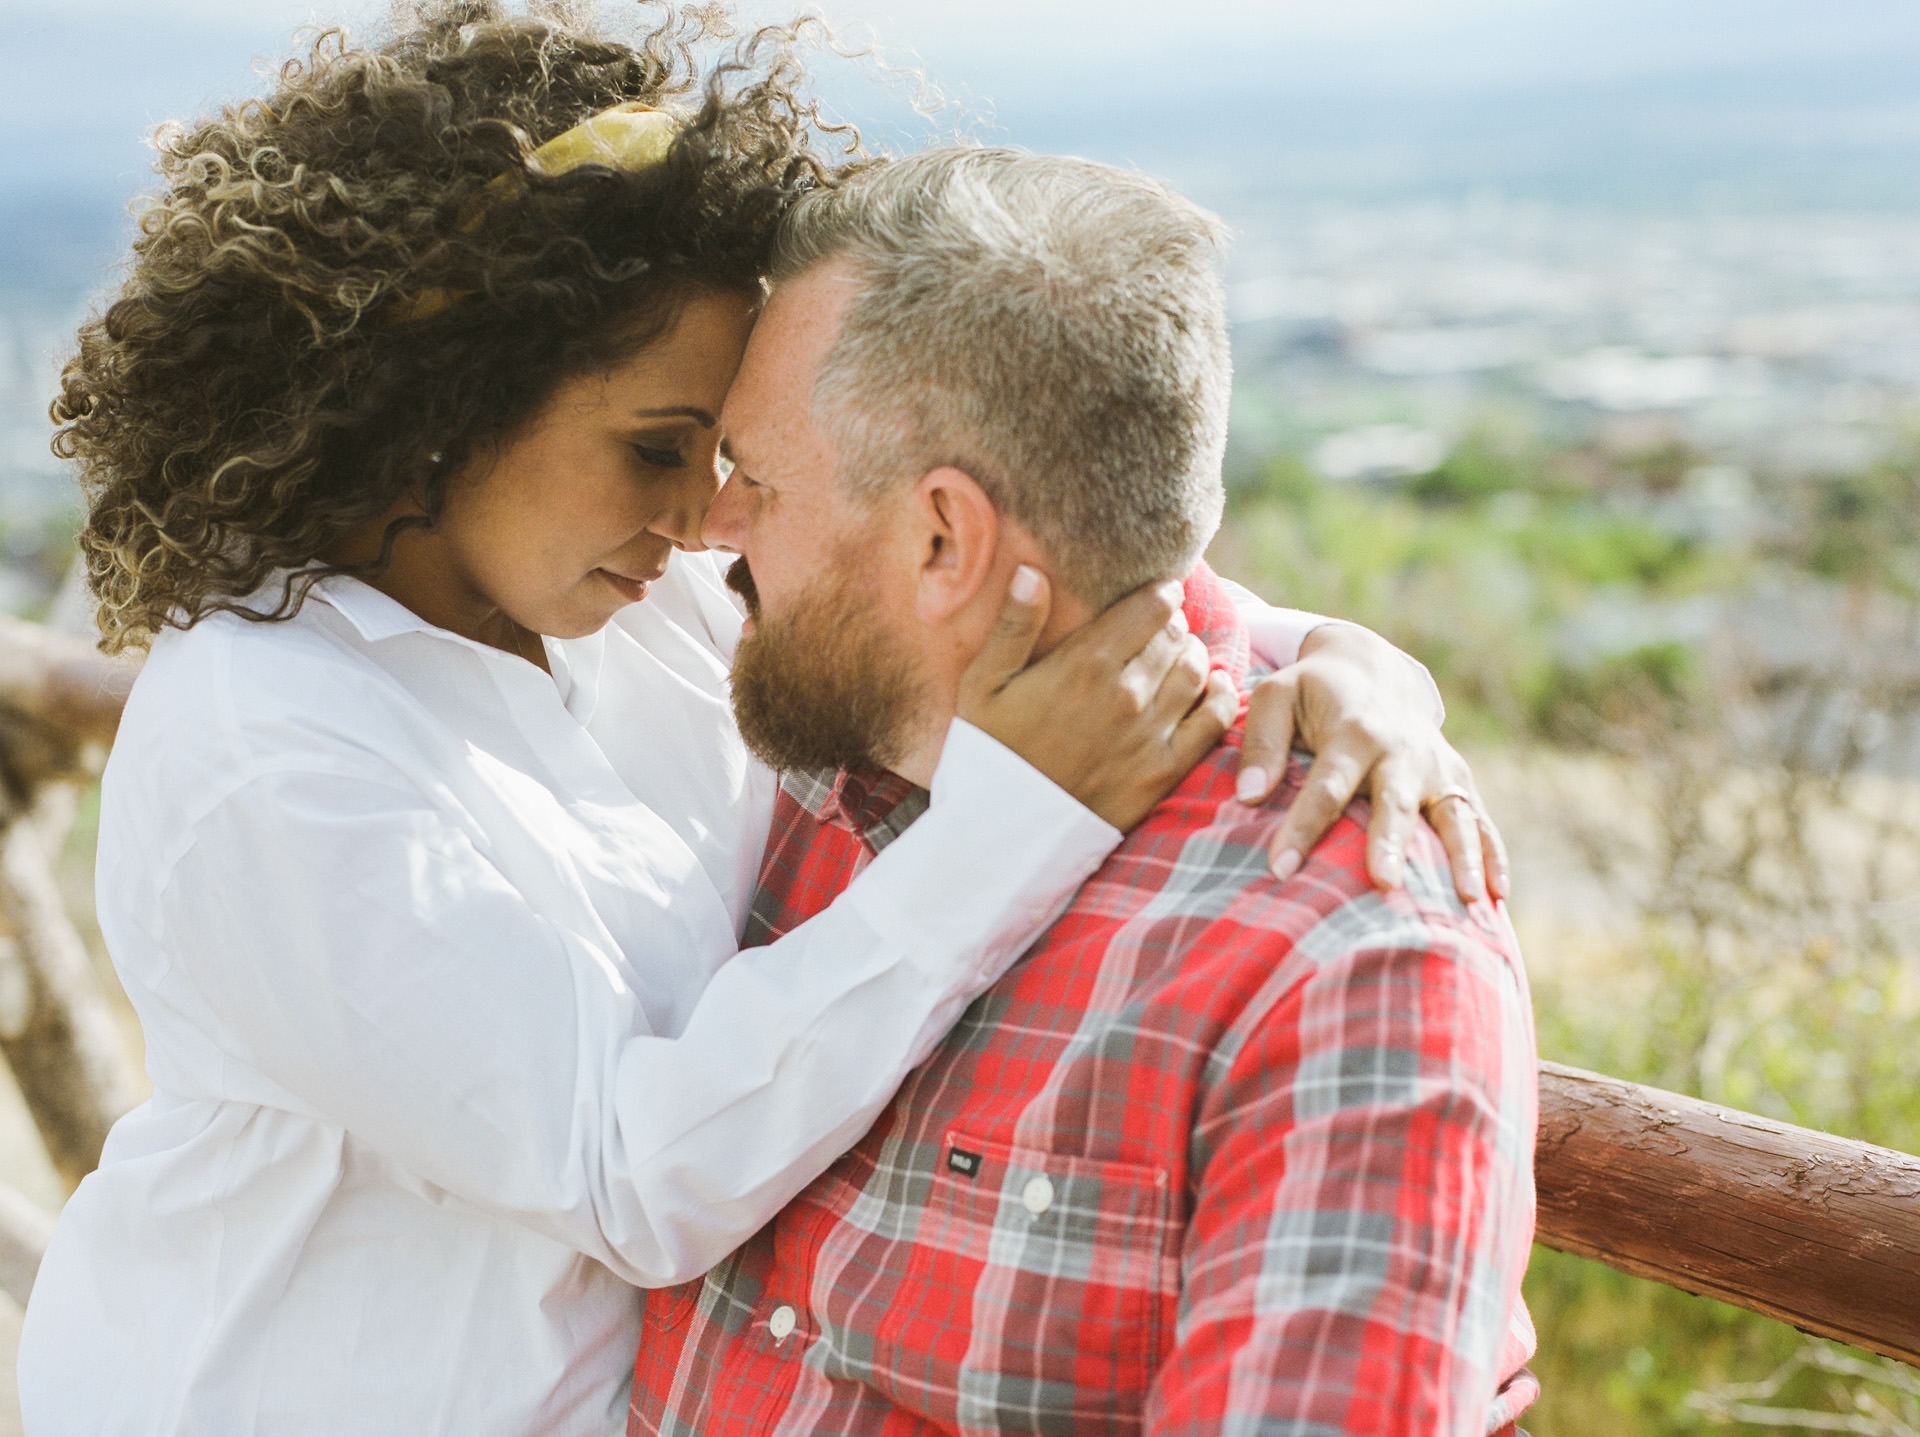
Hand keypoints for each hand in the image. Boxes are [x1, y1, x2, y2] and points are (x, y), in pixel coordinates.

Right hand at [959, 567, 1236, 830]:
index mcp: (1084, 663)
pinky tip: (1210, 688)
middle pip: (1177, 635)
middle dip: (1174, 624)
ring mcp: (1149, 734)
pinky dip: (1220, 696)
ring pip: (1197, 670)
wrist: (1001, 834)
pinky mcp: (1163, 770)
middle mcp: (1126, 693)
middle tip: (1162, 627)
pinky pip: (1214, 721)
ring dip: (1193, 654)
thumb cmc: (987, 753)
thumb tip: (1032, 571)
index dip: (1161, 593)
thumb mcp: (982, 684)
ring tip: (1178, 655)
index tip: (1159, 593)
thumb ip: (1013, 625)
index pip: (1151, 607)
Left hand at [1234, 623, 1508, 903]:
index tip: (1279, 868)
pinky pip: (1479, 819)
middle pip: (1395, 802)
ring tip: (1467, 899)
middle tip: (1384, 883)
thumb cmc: (1311, 692)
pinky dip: (1492, 853)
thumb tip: (1246, 795)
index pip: (1326, 785)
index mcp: (1352, 730)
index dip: (1302, 825)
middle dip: (1390, 842)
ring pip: (1452, 814)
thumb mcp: (1275, 697)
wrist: (1370, 667)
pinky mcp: (1456, 779)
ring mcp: (1435, 766)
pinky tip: (1498, 895)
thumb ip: (1261, 742)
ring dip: (1462, 855)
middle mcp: (1400, 750)